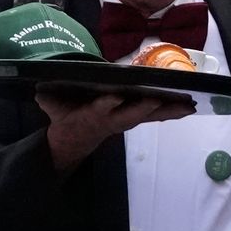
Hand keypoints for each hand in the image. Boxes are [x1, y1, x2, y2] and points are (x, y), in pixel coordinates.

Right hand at [35, 88, 193, 172]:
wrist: (74, 139)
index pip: (100, 108)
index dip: (107, 104)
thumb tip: (40, 90)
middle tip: (158, 101)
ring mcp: (126, 120)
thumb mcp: (52, 108)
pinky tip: (190, 107)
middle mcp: (113, 119)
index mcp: (92, 115)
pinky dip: (173, 112)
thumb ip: (48, 100)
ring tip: (188, 105)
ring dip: (168, 111)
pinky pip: (156, 116)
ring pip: (149, 116)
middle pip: (131, 114)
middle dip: (145, 108)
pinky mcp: (135, 119)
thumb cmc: (65, 117)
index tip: (114, 97)